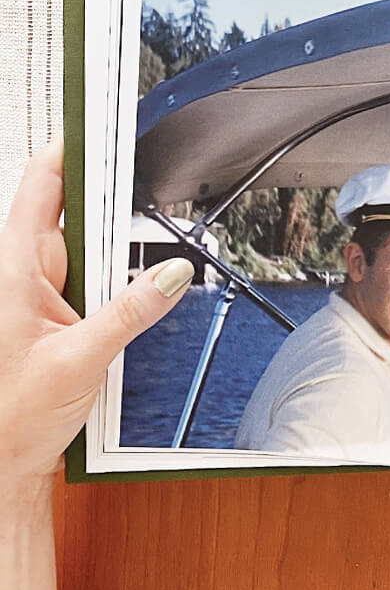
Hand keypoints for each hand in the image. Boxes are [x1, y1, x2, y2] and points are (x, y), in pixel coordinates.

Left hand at [0, 138, 191, 489]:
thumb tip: (171, 272)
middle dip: (112, 208)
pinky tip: (127, 302)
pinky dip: (113, 283)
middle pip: (74, 211)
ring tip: (135, 273)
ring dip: (114, 255)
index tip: (104, 122)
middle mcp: (21, 274)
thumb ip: (131, 312)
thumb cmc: (12, 418)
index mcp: (13, 270)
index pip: (42, 183)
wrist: (1, 467)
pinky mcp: (53, 314)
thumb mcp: (80, 361)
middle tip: (145, 199)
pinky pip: (90, 279)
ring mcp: (37, 293)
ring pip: (86, 247)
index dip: (72, 146)